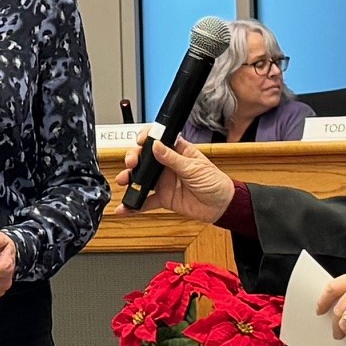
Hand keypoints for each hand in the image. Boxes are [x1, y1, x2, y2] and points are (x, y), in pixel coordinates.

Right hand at [119, 132, 234, 223]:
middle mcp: (168, 165)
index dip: (147, 139)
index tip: (140, 142)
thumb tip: (157, 146)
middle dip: (134, 159)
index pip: (158, 140)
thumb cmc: (215, 182)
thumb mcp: (195, 168)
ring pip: (142, 179)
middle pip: (145, 159)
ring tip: (124, 181)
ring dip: (130, 179)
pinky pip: (146, 200)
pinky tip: (126, 207)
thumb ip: (173, 159)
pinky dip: (135, 204)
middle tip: (131, 164)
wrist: (221, 207)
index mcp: (178, 152)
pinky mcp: (163, 198)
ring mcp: (164, 182)